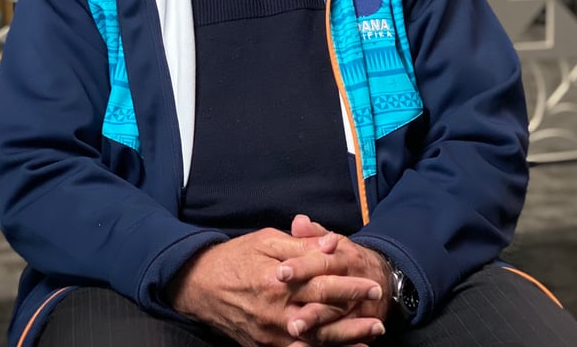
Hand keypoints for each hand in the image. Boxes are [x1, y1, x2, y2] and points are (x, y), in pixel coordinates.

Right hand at [166, 227, 381, 346]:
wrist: (198, 285)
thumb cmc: (234, 257)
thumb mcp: (265, 241)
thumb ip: (300, 245)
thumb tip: (332, 244)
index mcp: (278, 279)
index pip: (323, 282)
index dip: (349, 283)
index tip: (371, 282)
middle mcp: (276, 309)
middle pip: (324, 313)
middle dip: (354, 312)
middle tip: (378, 310)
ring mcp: (270, 332)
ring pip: (316, 339)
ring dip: (346, 339)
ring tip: (371, 334)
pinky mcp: (264, 345)